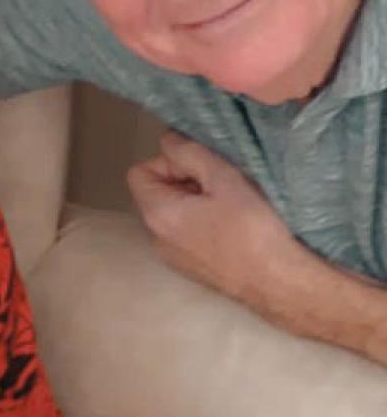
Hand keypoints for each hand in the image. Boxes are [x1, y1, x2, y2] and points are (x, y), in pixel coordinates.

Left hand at [127, 130, 315, 329]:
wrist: (288, 286)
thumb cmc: (254, 229)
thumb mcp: (223, 178)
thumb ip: (189, 152)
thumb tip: (168, 140)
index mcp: (157, 215)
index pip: (140, 173)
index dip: (168, 162)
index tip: (200, 166)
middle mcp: (158, 240)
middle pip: (157, 193)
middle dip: (184, 180)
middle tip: (221, 181)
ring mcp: (177, 260)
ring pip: (175, 214)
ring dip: (197, 201)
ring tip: (233, 202)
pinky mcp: (198, 272)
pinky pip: (190, 235)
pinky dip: (205, 223)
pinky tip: (237, 225)